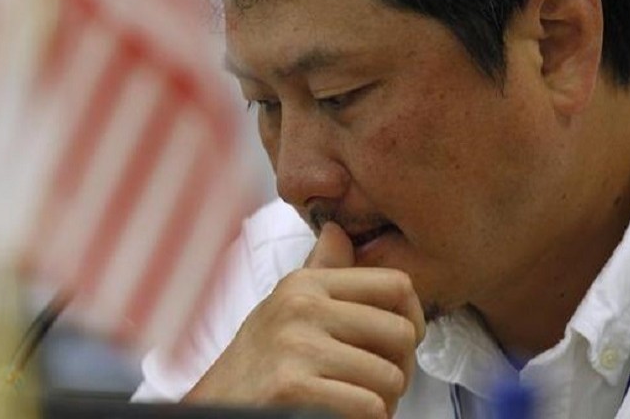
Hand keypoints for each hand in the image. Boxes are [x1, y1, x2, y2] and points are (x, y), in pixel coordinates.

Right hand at [183, 222, 425, 418]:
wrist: (216, 406)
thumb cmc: (258, 362)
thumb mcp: (286, 307)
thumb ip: (321, 272)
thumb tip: (337, 230)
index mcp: (306, 284)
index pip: (396, 285)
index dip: (413, 318)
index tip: (400, 344)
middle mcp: (301, 307)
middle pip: (401, 333)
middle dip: (400, 368)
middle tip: (378, 384)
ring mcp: (297, 346)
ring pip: (390, 377)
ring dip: (383, 403)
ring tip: (356, 403)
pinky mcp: (293, 387)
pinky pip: (370, 407)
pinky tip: (342, 416)